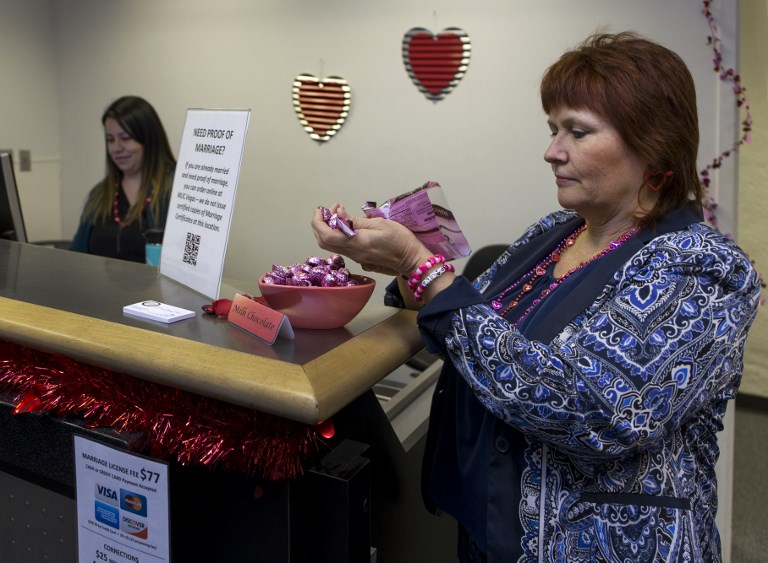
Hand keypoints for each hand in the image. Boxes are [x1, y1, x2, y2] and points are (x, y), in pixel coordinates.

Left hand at [311, 203, 431, 275]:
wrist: (412, 259)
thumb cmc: (400, 240)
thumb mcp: (380, 224)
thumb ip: (356, 220)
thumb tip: (338, 214)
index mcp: (357, 243)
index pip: (326, 236)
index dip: (318, 222)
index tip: (321, 209)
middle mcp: (352, 253)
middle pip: (324, 242)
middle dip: (320, 224)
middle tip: (330, 209)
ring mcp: (356, 258)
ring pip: (331, 245)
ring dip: (328, 229)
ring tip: (339, 214)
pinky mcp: (360, 259)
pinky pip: (341, 247)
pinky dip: (337, 235)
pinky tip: (347, 225)